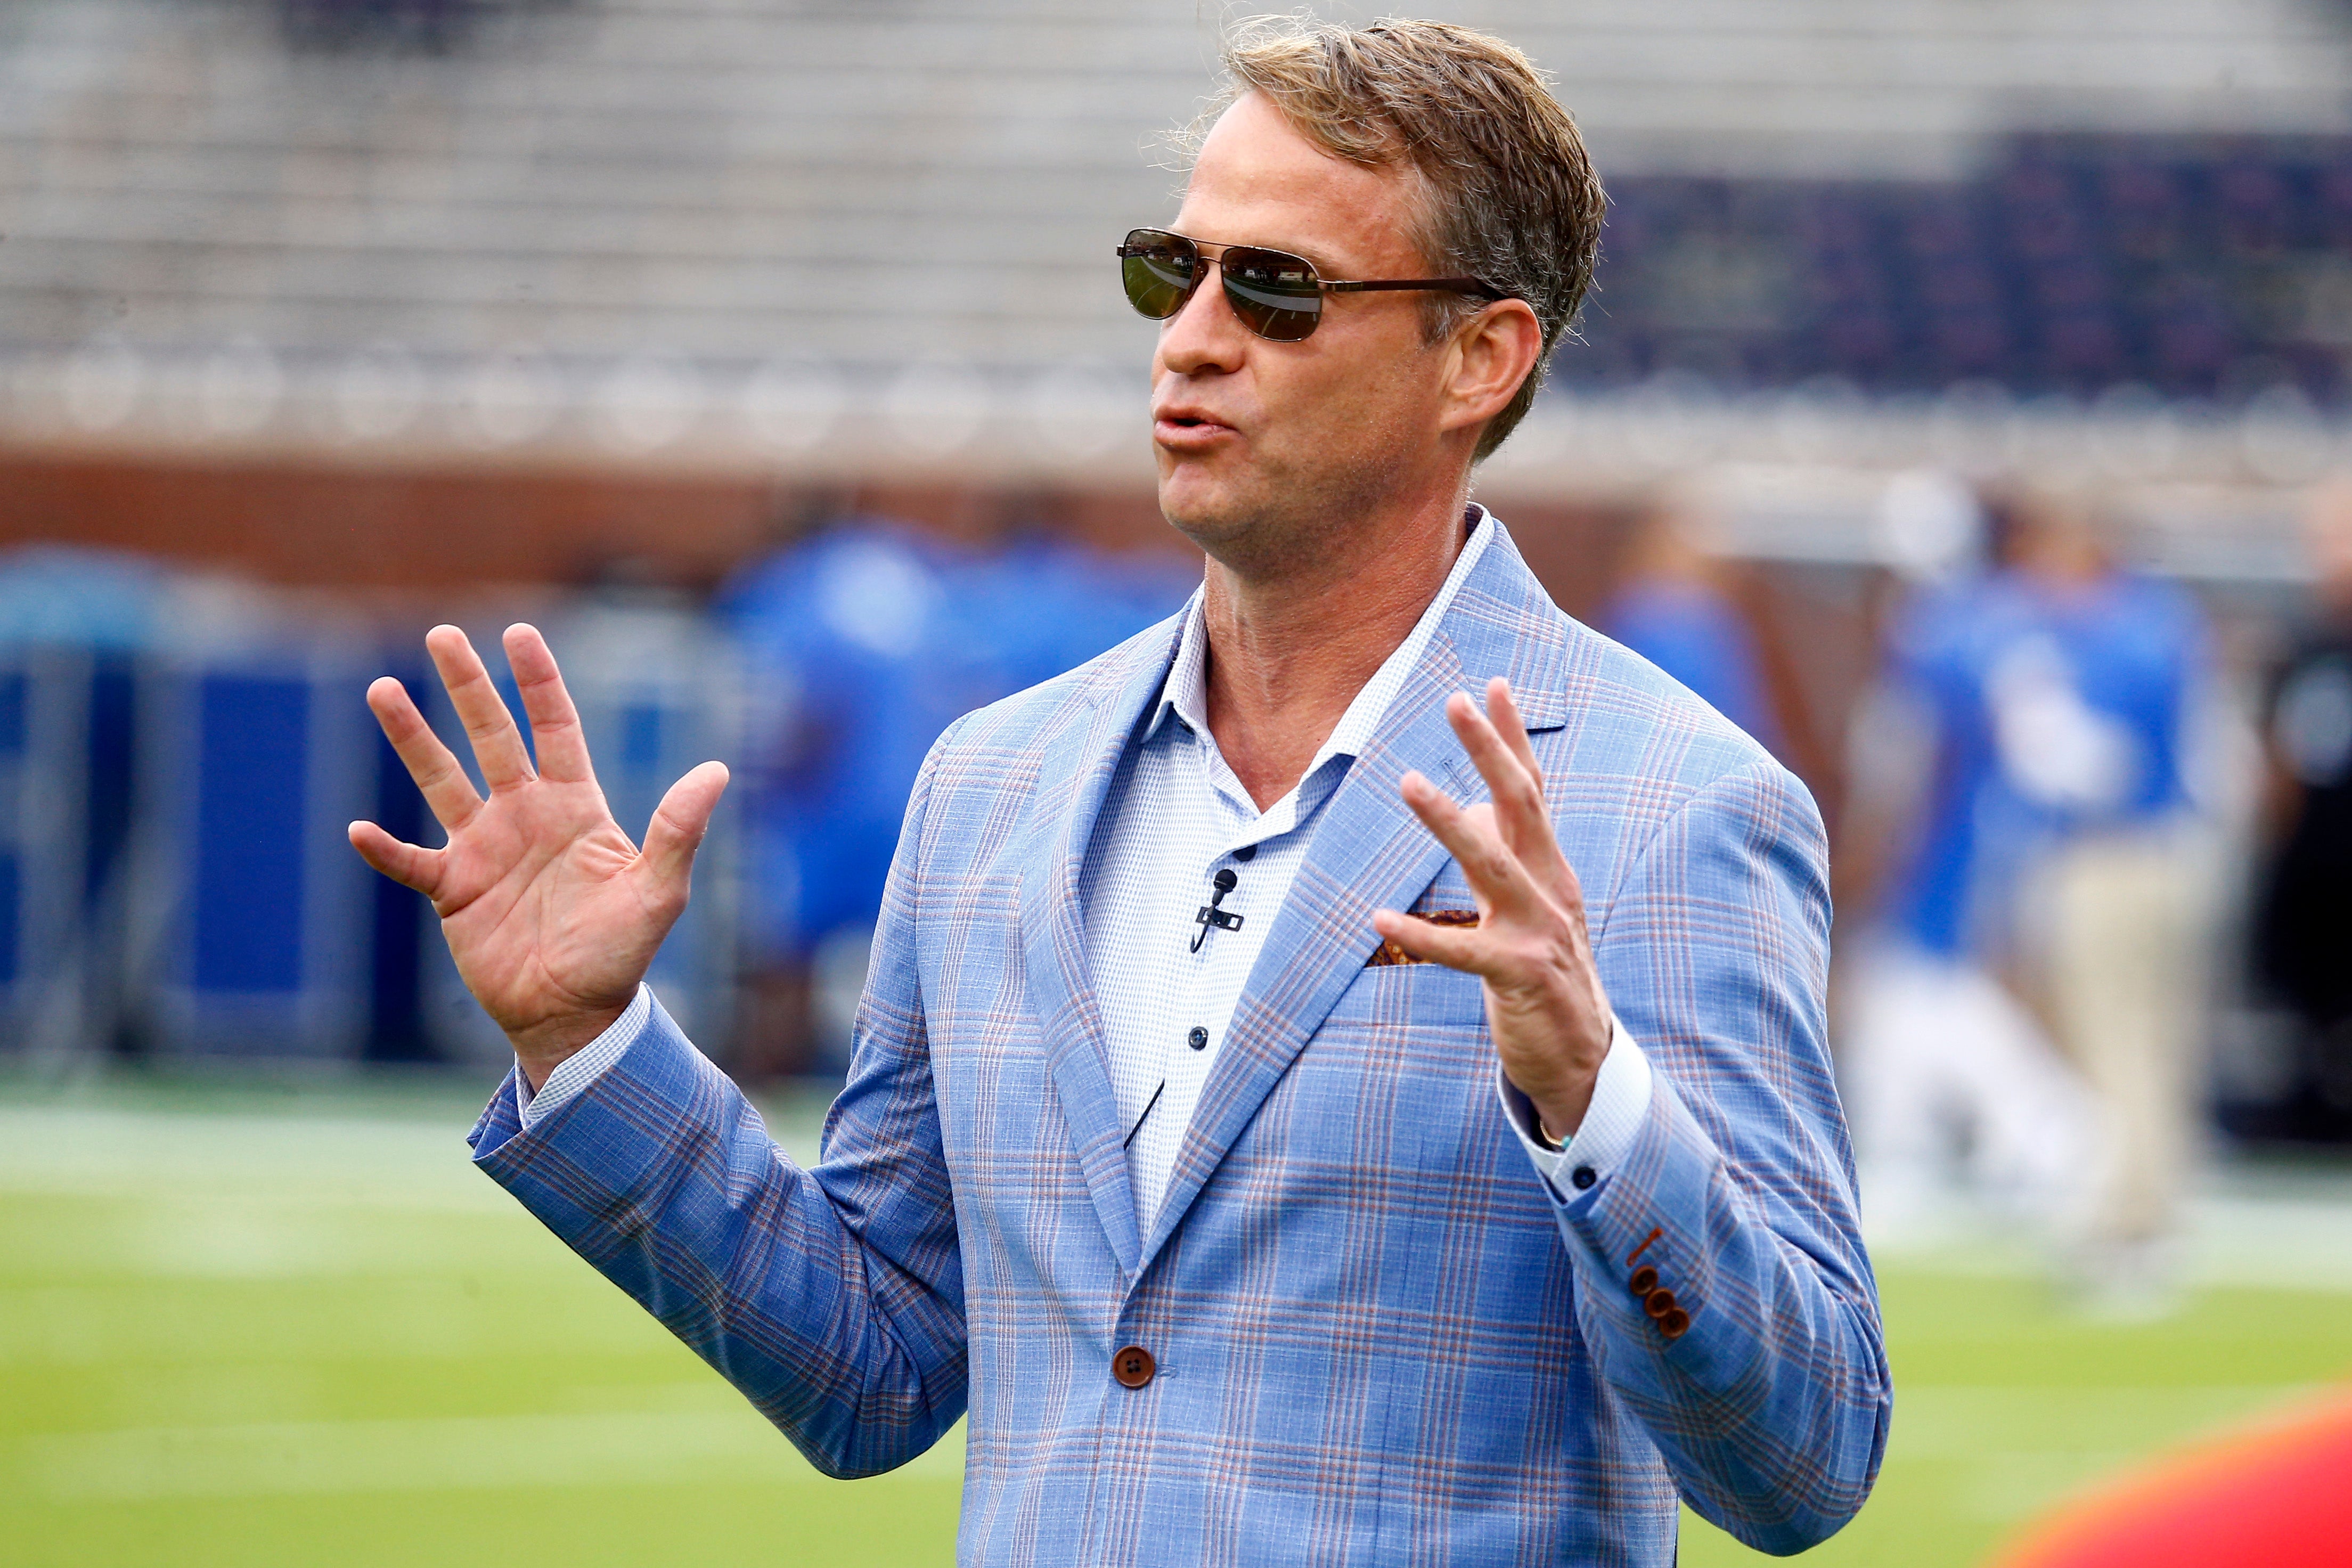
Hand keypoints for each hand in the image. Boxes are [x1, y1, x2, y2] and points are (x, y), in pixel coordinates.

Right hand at [348, 624, 728, 1086]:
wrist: (577, 1012)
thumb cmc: (621, 951)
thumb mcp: (658, 891)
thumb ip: (679, 830)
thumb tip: (717, 771)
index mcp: (574, 806)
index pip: (555, 728)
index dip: (538, 682)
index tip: (519, 634)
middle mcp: (525, 816)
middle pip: (490, 736)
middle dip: (467, 686)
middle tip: (442, 633)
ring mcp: (484, 850)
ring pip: (440, 780)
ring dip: (412, 738)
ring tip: (381, 689)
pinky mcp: (454, 891)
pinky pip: (411, 862)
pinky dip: (386, 849)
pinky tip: (360, 830)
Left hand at [1371, 677, 1611, 1139]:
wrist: (1584, 1061)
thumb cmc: (1546, 978)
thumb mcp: (1526, 910)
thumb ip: (1501, 857)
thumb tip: (1469, 806)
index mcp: (1551, 870)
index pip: (1531, 790)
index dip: (1512, 738)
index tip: (1490, 684)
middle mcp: (1552, 889)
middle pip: (1521, 805)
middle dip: (1490, 750)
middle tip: (1455, 699)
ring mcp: (1541, 932)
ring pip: (1492, 863)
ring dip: (1449, 822)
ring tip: (1411, 782)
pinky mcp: (1521, 977)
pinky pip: (1464, 950)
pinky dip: (1423, 935)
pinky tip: (1380, 920)